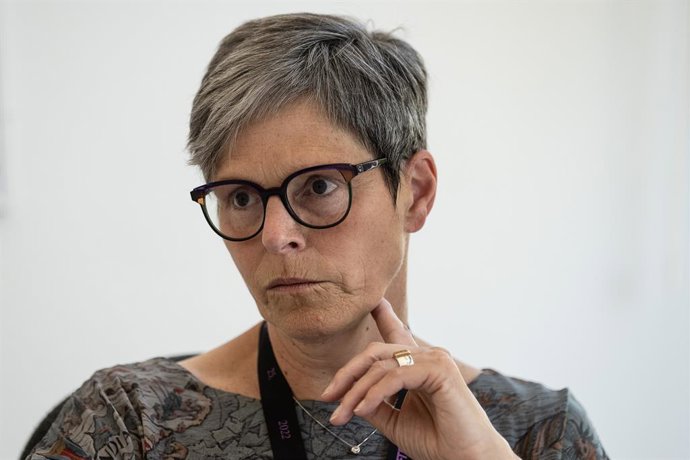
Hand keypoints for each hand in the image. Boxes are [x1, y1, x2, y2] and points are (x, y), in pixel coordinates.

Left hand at [321, 298, 517, 459]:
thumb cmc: (438, 441)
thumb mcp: (394, 420)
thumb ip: (374, 404)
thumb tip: (349, 397)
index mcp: (418, 366)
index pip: (396, 335)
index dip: (383, 316)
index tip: (373, 301)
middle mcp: (427, 356)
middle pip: (376, 352)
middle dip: (347, 373)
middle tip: (328, 396)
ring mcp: (434, 359)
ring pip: (381, 366)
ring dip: (356, 392)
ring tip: (342, 415)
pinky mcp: (440, 370)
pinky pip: (396, 376)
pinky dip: (374, 393)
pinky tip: (362, 409)